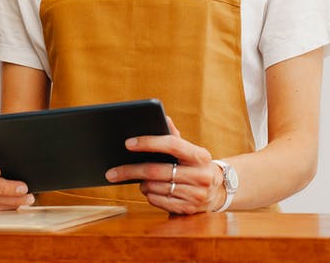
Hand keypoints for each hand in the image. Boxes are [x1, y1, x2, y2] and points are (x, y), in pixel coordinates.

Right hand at [0, 144, 34, 209]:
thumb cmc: (4, 153)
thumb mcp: (3, 148)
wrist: (3, 163)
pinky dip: (8, 205)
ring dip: (10, 199)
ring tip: (27, 197)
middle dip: (4, 188)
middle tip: (23, 188)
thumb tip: (23, 153)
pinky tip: (20, 202)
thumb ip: (6, 150)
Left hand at [104, 116, 227, 214]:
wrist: (218, 191)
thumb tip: (164, 119)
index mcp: (200, 156)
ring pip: (154, 188)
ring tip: (139, 180)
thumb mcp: (190, 151)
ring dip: (141, 184)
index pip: (171, 144)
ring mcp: (195, 195)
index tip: (128, 143)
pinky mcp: (187, 209)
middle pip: (156, 171)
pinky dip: (149, 195)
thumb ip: (175, 136)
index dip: (148, 142)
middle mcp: (200, 175)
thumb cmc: (196, 165)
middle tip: (112, 172)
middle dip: (130, 170)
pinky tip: (150, 190)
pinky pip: (158, 201)